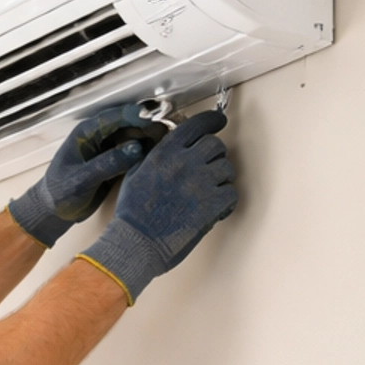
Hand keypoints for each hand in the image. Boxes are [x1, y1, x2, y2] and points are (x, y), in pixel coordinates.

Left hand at [7, 99, 167, 247]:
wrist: (53, 212)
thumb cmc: (59, 193)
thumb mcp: (82, 179)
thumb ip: (108, 163)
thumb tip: (135, 149)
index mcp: (86, 133)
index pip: (115, 117)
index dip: (137, 116)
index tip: (155, 120)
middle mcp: (99, 137)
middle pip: (129, 126)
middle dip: (149, 127)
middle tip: (169, 134)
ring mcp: (108, 150)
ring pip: (134, 139)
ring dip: (151, 140)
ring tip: (170, 144)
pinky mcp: (115, 163)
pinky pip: (134, 154)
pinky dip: (147, 155)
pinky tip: (160, 158)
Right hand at [78, 109, 237, 302]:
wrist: (136, 244)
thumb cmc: (133, 215)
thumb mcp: (135, 174)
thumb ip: (155, 156)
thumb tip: (172, 147)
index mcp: (165, 154)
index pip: (196, 125)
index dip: (211, 121)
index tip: (218, 121)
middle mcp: (184, 164)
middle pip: (215, 145)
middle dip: (214, 154)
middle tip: (209, 166)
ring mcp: (200, 184)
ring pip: (227, 168)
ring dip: (221, 178)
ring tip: (209, 192)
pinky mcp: (211, 205)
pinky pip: (231, 193)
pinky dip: (226, 201)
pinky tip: (216, 208)